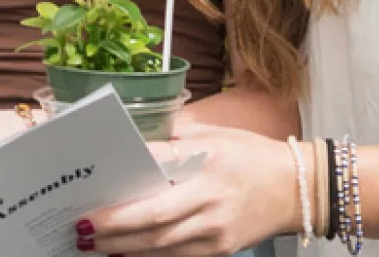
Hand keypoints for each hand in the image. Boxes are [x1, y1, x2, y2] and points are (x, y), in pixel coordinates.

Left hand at [80, 124, 299, 255]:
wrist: (297, 188)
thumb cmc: (250, 154)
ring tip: (92, 243)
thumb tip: (133, 139)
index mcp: (206, 158)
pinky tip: (124, 253)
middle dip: (113, 225)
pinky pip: (177, 256)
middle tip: (80, 226)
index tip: (93, 186)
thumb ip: (174, 136)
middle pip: (153, 216)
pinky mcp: (220, 249)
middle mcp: (209, 195)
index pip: (156, 165)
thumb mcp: (213, 134)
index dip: (124, 178)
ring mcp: (215, 227)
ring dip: (123, 246)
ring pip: (161, 244)